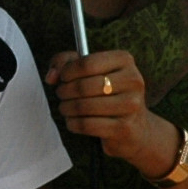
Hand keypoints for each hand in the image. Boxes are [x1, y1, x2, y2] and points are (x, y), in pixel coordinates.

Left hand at [47, 49, 174, 179]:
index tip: (62, 78)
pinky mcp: (125, 128)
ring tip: (65, 108)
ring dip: (66, 108)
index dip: (67, 71)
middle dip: (64, 92)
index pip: (87, 63)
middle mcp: (132, 80)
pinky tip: (72, 121)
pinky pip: (87, 125)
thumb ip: (65, 63)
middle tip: (61, 95)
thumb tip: (51, 76)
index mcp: (124, 60)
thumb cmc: (107, 93)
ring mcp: (131, 105)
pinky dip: (73, 123)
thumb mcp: (89, 70)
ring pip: (84, 106)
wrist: (136, 128)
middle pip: (83, 86)